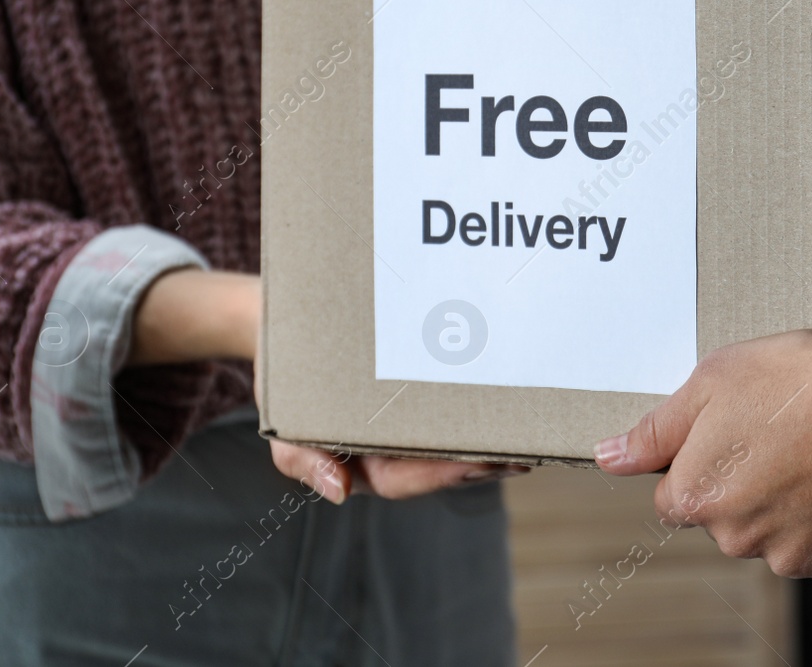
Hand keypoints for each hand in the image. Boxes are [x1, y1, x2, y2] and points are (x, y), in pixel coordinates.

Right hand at [131, 269, 528, 502]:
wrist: (290, 320)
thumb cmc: (287, 376)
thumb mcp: (284, 422)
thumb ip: (302, 460)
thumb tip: (339, 491)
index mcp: (365, 462)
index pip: (406, 478)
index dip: (442, 474)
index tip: (476, 463)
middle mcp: (395, 445)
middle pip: (443, 462)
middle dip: (483, 460)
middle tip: (519, 452)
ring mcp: (412, 417)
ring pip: (457, 436)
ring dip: (494, 436)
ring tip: (527, 429)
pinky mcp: (426, 385)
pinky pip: (455, 400)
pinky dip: (484, 402)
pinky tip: (513, 395)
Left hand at [594, 330, 811, 579]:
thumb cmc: (803, 385)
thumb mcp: (713, 381)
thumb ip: (655, 429)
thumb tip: (610, 457)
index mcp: (694, 496)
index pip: (673, 492)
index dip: (701, 456)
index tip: (734, 431)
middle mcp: (734, 538)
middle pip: (722, 514)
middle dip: (742, 480)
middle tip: (778, 433)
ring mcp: (786, 555)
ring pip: (769, 530)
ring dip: (782, 501)